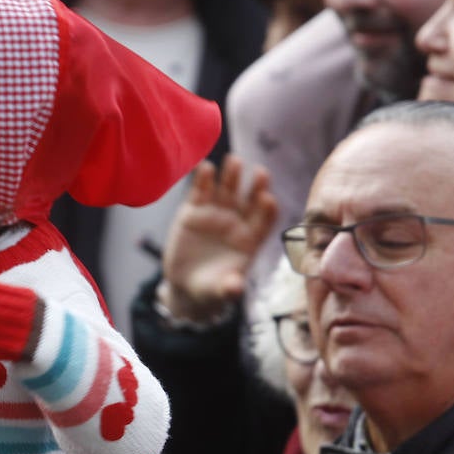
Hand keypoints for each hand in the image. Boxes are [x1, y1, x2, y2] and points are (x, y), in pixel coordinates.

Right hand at [159, 155, 276, 320]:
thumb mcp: (219, 291)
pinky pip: (200, 190)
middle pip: (251, 198)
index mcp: (252, 238)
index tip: (268, 200)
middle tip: (260, 173)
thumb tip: (235, 290)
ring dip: (232, 174)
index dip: (268, 209)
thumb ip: (228, 288)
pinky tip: (206, 167)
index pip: (265, 219)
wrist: (185, 283)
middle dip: (256, 185)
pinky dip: (203, 178)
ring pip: (228, 188)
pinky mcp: (194, 209)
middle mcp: (238, 220)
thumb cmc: (211, 288)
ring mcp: (217, 212)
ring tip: (234, 162)